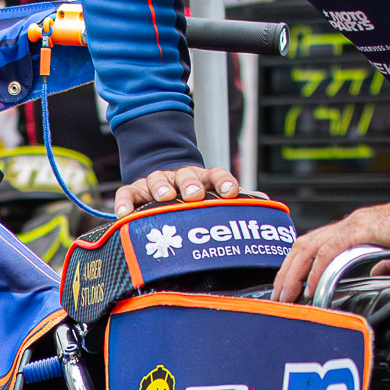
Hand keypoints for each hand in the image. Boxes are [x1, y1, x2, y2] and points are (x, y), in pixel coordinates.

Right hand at [115, 163, 238, 216]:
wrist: (161, 178)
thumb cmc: (189, 194)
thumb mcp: (211, 194)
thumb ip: (235, 199)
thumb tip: (265, 203)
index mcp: (202, 179)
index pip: (216, 176)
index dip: (224, 182)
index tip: (232, 192)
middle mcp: (178, 178)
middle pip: (186, 176)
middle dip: (191, 184)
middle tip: (195, 194)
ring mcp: (154, 183)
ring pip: (156, 180)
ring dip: (161, 188)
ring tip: (164, 197)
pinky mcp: (133, 191)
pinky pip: (126, 194)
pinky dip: (124, 202)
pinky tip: (125, 214)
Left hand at [273, 196, 389, 303]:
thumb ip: (383, 267)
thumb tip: (375, 279)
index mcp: (353, 232)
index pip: (312, 247)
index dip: (295, 268)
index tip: (288, 291)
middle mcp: (348, 226)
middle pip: (302, 247)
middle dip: (285, 273)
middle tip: (278, 299)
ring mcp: (354, 225)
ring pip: (310, 246)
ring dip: (294, 273)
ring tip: (288, 296)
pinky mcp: (365, 228)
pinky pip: (333, 248)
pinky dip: (318, 268)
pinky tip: (313, 286)